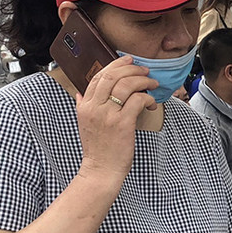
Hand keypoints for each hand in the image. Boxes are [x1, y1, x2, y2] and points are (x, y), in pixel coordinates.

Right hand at [76, 57, 158, 180]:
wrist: (100, 171)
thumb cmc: (97, 149)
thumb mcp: (84, 125)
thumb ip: (82, 107)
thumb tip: (80, 94)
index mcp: (85, 106)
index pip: (99, 76)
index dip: (115, 65)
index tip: (128, 61)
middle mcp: (94, 107)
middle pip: (112, 76)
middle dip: (131, 69)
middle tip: (144, 70)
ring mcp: (108, 115)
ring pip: (126, 85)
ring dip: (143, 81)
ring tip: (152, 83)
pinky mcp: (122, 124)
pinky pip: (137, 100)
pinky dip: (148, 98)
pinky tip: (152, 103)